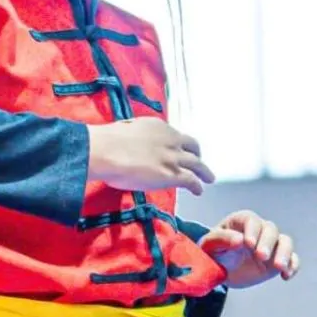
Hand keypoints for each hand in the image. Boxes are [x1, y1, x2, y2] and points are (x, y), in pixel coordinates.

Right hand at [87, 117, 214, 194]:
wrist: (108, 151)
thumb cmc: (108, 141)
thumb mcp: (126, 130)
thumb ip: (136, 136)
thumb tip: (132, 143)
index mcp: (158, 126)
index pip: (174, 134)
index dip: (178, 143)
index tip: (178, 148)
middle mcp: (170, 139)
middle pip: (192, 146)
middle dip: (197, 154)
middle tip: (198, 160)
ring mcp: (173, 157)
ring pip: (197, 164)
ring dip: (204, 171)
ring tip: (209, 178)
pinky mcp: (173, 174)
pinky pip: (191, 180)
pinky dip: (197, 186)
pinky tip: (198, 191)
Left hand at [200, 210, 298, 288]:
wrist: (221, 270)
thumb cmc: (214, 253)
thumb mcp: (210, 245)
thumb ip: (221, 239)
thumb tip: (239, 239)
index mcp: (241, 221)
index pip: (251, 220)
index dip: (252, 230)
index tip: (248, 244)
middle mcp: (259, 229)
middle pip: (270, 229)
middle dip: (267, 242)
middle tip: (261, 256)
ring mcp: (271, 244)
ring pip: (285, 241)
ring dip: (285, 253)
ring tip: (279, 268)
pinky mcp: (278, 259)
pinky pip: (292, 259)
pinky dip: (293, 265)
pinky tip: (285, 276)